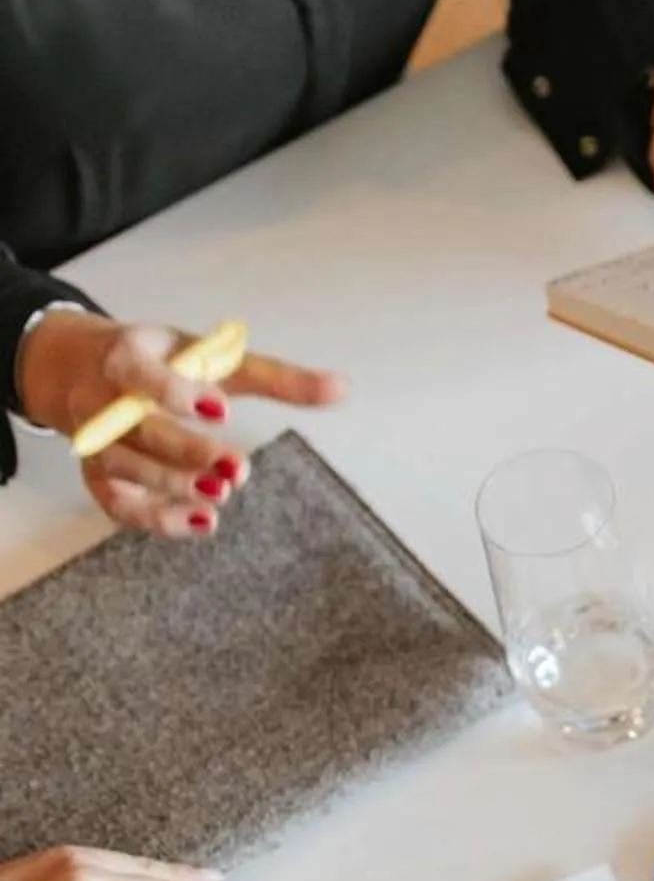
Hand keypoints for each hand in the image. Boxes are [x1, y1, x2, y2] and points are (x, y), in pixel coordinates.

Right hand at [12, 311, 343, 538]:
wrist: (83, 369)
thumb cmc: (165, 363)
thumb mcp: (213, 360)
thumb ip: (276, 378)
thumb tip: (344, 388)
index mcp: (125, 357)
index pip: (140, 375)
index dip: (176, 392)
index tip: (223, 410)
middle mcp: (99, 400)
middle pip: (136, 430)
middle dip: (185, 451)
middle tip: (236, 470)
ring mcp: (94, 441)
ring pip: (124, 469)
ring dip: (171, 486)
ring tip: (222, 496)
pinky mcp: (97, 476)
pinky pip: (118, 505)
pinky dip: (157, 520)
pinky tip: (205, 523)